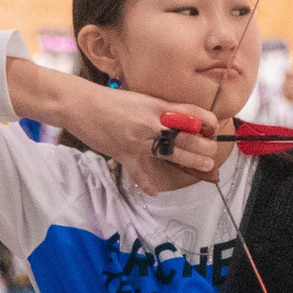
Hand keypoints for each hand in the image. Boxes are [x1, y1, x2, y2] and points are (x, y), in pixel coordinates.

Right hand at [17, 63, 223, 194]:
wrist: (80, 104)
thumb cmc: (109, 100)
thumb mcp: (140, 99)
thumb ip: (159, 111)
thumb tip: (178, 121)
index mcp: (157, 106)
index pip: (192, 113)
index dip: (207, 122)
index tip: (212, 129)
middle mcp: (152, 123)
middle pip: (187, 136)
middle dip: (204, 146)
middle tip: (212, 153)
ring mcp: (138, 140)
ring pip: (172, 153)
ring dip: (191, 160)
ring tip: (205, 166)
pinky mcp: (124, 153)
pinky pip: (140, 173)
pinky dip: (147, 184)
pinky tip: (154, 192)